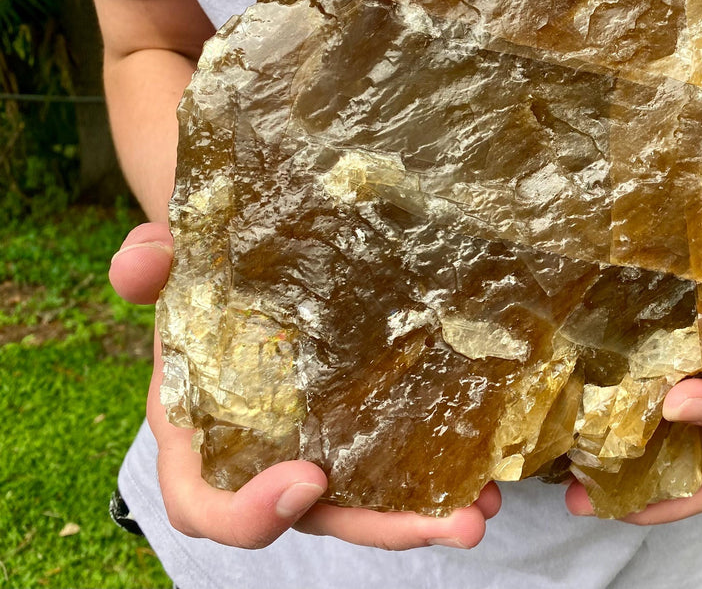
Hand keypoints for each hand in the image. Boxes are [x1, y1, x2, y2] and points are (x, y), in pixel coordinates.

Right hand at [110, 222, 499, 548]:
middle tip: (453, 523)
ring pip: (362, 502)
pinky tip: (485, 467)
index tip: (307, 480)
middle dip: (379, 528)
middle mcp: (258, 454)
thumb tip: (137, 266)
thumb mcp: (173, 258)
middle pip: (311, 517)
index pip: (203, 502)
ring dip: (424, 514)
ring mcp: (312, 444)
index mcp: (201, 431)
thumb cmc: (203, 266)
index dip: (247, 513)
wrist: (245, 253)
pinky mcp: (356, 425)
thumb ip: (149, 263)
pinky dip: (435, 473)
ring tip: (482, 505)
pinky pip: (391, 465)